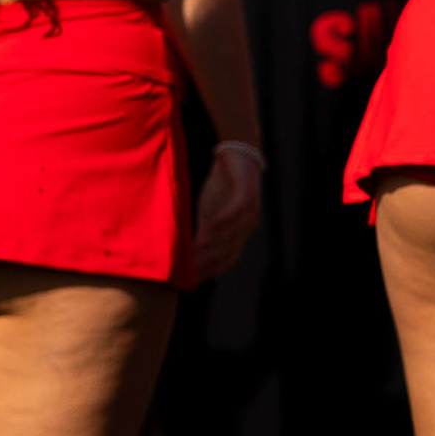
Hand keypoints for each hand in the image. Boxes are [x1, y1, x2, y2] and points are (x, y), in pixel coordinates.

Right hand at [186, 141, 264, 286]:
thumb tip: (184, 252)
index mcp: (239, 235)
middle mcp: (247, 228)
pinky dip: (222, 220)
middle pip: (227, 253)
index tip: (188, 281)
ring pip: (231, 235)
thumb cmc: (221, 187)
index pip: (224, 261)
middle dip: (206, 263)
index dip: (208, 272)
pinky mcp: (248, 193)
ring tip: (193, 253)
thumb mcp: (208, 213)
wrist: (238, 154)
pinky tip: (209, 225)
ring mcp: (250, 212)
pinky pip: (236, 210)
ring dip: (212, 246)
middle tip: (186, 272)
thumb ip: (202, 232)